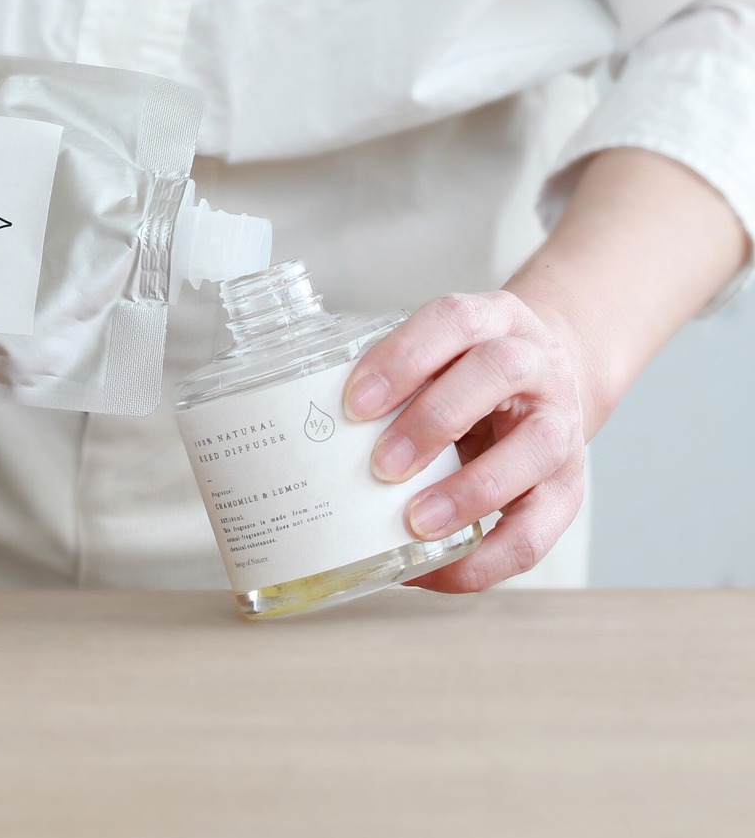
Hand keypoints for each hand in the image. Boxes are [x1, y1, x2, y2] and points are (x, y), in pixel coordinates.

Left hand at [342, 290, 589, 591]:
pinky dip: (485, 558)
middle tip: (381, 464)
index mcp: (495, 319)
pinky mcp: (570, 487)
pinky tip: (436, 570)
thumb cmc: (470, 373)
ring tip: (415, 522)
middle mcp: (538, 363)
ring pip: (536, 448)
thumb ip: (396, 382)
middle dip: (433, 420)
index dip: (403, 358)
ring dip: (470, 490)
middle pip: (497, 372)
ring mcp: (563, 423)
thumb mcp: (441, 355)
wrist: (547, 382)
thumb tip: (319, 436)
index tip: (354, 403)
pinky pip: (538, 530)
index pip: (453, 322)